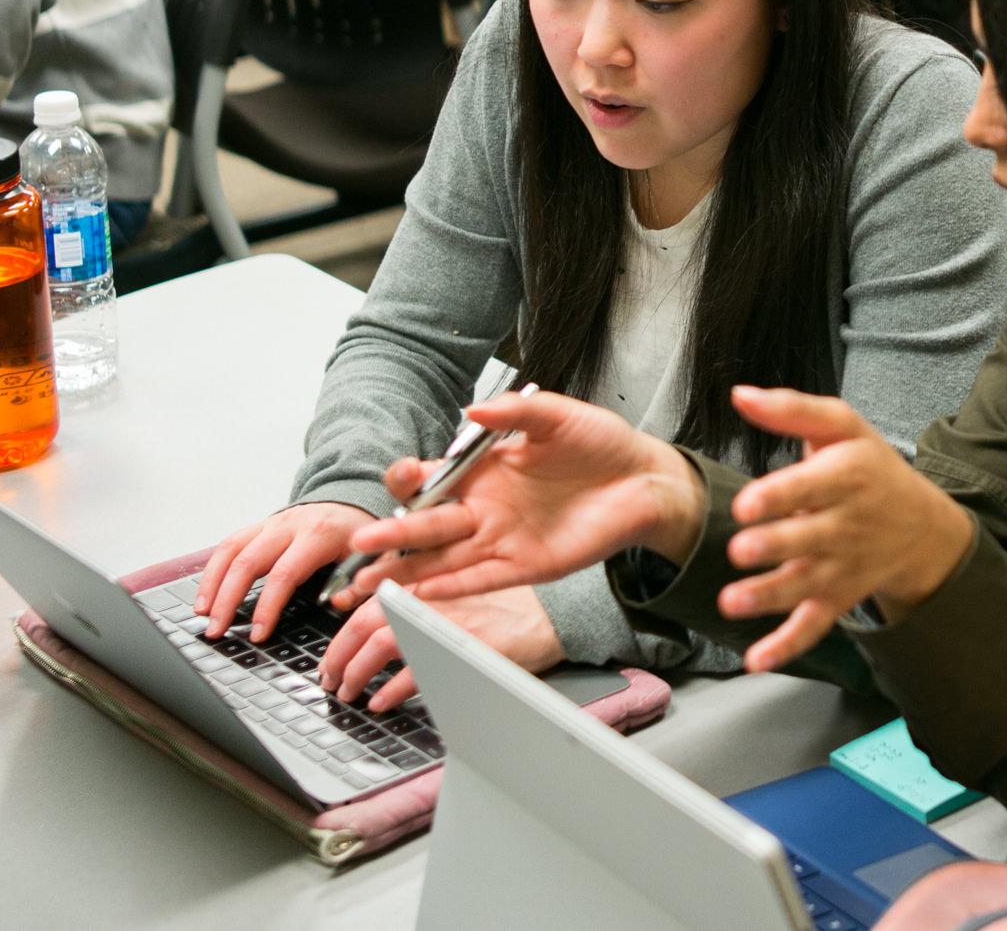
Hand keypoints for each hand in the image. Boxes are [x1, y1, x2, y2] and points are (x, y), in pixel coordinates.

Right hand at [196, 500, 373, 641]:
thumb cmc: (364, 536)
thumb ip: (361, 583)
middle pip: (248, 562)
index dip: (268, 606)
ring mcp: (272, 522)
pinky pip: (229, 544)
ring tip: (202, 615)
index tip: (258, 634)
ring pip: (231, 550)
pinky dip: (213, 569)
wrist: (355, 501)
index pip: (284, 573)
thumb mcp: (377, 558)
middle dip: (228, 599)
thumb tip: (337, 604)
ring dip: (213, 584)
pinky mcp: (261, 525)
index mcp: (320, 534)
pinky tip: (206, 593)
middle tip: (217, 631)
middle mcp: (291, 524)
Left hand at [318, 582, 560, 711]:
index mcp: (423, 587)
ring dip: (356, 672)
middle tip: (330, 680)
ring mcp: (443, 623)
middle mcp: (429, 600)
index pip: (367, 606)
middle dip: (338, 655)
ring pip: (381, 643)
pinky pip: (414, 672)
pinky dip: (391, 691)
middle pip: (365, 623)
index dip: (340, 637)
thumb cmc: (499, 610)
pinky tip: (381, 702)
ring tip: (349, 692)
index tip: (331, 659)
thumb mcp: (451, 600)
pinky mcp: (460, 648)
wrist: (543, 617)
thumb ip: (414, 610)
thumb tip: (371, 634)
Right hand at [342, 389, 704, 607]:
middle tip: (360, 547)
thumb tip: (474, 409)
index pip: (432, 479)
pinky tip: (421, 596)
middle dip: (391, 537)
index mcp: (484, 470)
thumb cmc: (601, 445)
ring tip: (369, 584)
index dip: (410, 481)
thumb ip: (516, 412)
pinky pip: (480, 580)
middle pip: (427, 526)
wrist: (646, 479)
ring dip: (407, 573)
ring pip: (443, 561)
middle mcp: (484, 508)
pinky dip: (450, 590)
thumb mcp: (558, 416)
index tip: (402, 478)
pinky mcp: (525, 565)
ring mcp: (501, 540)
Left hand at [712, 387, 975, 674]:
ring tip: (732, 603)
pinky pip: (814, 625)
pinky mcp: (836, 598)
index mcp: (846, 476)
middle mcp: (845, 525)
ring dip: (768, 597)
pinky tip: (756, 660)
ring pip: (804, 585)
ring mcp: (841, 566)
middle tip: (741, 550)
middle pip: (807, 539)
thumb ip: (790, 409)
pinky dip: (787, 645)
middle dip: (775, 546)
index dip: (779, 496)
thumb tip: (740, 395)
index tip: (746, 504)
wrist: (920, 525)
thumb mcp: (841, 426)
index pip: (811, 486)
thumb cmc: (868, 466)